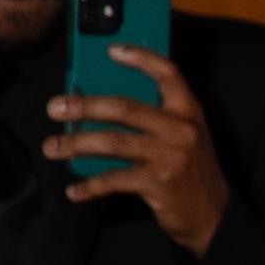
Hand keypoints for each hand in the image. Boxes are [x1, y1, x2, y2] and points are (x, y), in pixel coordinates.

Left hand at [43, 40, 232, 256]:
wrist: (212, 214)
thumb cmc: (189, 169)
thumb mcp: (183, 136)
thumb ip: (154, 117)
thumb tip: (99, 104)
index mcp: (189, 112)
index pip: (169, 74)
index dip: (142, 58)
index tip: (112, 50)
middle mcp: (182, 130)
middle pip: (124, 108)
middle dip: (84, 106)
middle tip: (55, 108)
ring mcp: (171, 157)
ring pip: (113, 142)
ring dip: (76, 144)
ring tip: (52, 147)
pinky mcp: (159, 184)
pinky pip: (114, 180)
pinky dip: (90, 187)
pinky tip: (74, 191)